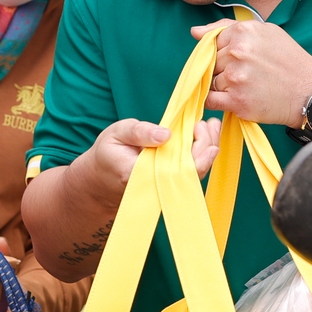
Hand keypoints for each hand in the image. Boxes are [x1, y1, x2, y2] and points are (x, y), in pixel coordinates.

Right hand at [75, 117, 221, 202]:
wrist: (100, 181)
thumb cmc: (107, 155)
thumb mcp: (116, 134)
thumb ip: (139, 132)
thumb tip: (166, 134)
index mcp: (143, 175)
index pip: (180, 168)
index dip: (198, 148)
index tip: (198, 126)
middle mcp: (158, 186)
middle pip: (194, 171)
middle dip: (208, 144)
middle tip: (210, 123)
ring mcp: (165, 188)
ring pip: (196, 171)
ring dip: (208, 147)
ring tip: (211, 126)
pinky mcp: (170, 184)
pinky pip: (190, 171)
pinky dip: (201, 153)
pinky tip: (204, 136)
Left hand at [191, 19, 311, 127]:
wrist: (310, 92)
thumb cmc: (288, 61)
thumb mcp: (264, 32)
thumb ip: (227, 28)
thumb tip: (195, 32)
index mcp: (243, 32)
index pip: (212, 43)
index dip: (224, 54)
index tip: (240, 60)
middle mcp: (238, 52)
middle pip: (211, 63)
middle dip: (223, 70)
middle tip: (247, 75)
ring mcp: (236, 78)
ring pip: (210, 81)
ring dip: (223, 86)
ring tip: (248, 86)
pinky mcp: (237, 101)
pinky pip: (209, 100)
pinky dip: (217, 101)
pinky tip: (235, 98)